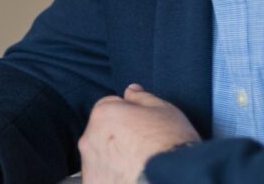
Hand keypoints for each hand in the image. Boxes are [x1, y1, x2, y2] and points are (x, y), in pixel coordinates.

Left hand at [78, 84, 199, 183]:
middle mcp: (89, 139)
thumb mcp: (164, 111)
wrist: (173, 180)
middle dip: (118, 138)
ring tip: (138, 167)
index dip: (127, 116)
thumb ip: (142, 97)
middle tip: (142, 150)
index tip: (141, 128)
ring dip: (113, 160)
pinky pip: (100, 178)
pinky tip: (131, 179)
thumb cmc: (170, 145)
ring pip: (100, 158)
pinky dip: (112, 179)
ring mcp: (89, 166)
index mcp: (103, 114)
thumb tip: (131, 89)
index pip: (110, 108)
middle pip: (102, 133)